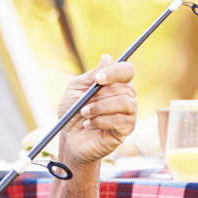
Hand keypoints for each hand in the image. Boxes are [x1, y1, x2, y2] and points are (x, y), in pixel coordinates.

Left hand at [56, 54, 135, 172]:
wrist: (69, 139)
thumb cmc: (72, 113)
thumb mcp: (76, 90)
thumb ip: (91, 76)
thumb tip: (108, 58)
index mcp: (114, 83)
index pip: (126, 71)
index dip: (115, 72)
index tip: (99, 78)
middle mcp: (125, 96)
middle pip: (125, 87)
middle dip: (101, 95)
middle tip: (84, 104)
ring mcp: (128, 114)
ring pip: (125, 103)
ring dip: (101, 108)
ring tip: (84, 114)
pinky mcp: (126, 130)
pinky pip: (121, 120)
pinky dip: (102, 121)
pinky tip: (90, 124)